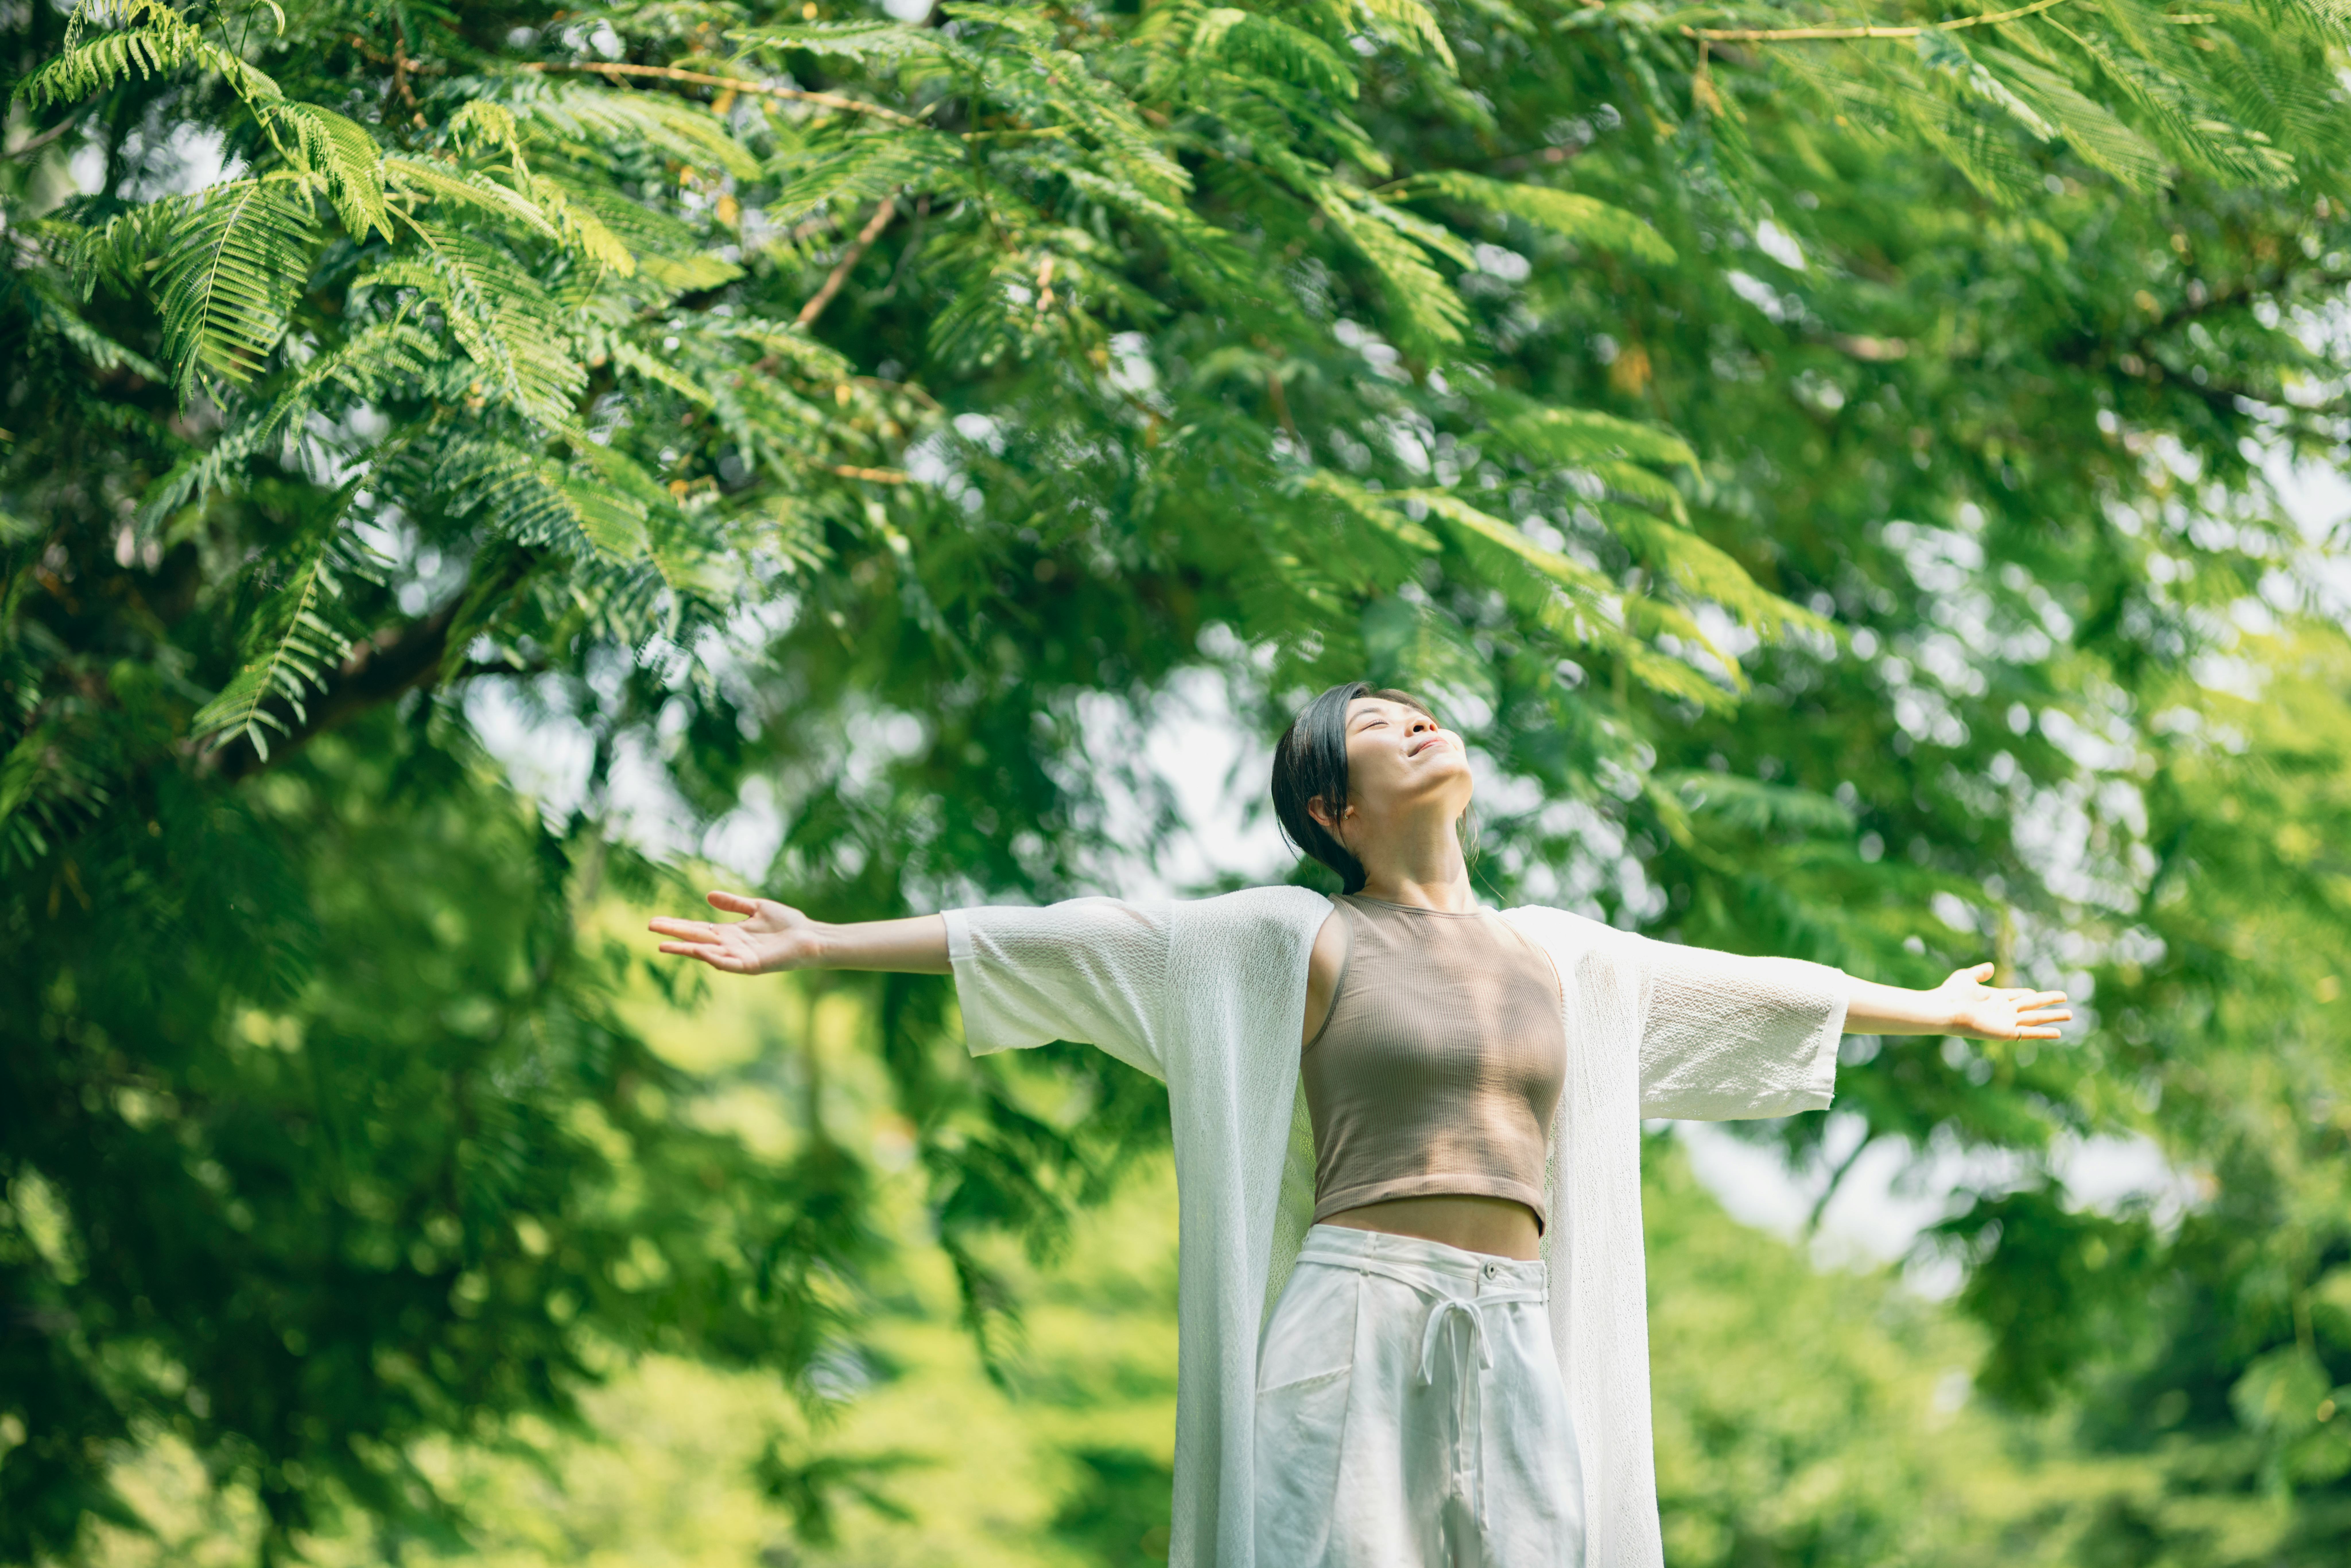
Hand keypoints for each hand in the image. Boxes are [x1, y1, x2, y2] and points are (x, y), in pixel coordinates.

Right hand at [649, 891, 825, 974]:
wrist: (811, 937)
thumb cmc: (788, 924)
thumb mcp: (757, 907)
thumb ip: (734, 903)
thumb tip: (708, 895)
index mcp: (730, 933)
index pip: (697, 928)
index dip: (677, 925)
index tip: (655, 921)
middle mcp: (731, 946)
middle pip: (696, 940)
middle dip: (674, 934)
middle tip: (650, 927)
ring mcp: (739, 957)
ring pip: (707, 953)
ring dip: (686, 950)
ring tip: (664, 945)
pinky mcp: (752, 965)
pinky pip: (728, 964)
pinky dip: (714, 958)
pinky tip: (699, 952)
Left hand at [1935, 962, 2070, 1039]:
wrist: (1945, 1009)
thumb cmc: (1951, 994)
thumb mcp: (1966, 978)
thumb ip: (1978, 973)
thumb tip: (1989, 966)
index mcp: (1994, 998)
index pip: (2017, 996)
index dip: (2028, 994)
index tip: (2036, 992)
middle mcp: (2002, 1011)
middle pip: (2031, 1006)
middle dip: (2048, 1003)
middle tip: (2065, 1000)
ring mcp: (2006, 1022)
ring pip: (2035, 1018)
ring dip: (2052, 1016)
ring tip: (2070, 1014)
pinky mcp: (2007, 1032)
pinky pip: (2030, 1033)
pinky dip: (2044, 1033)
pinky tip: (2058, 1033)